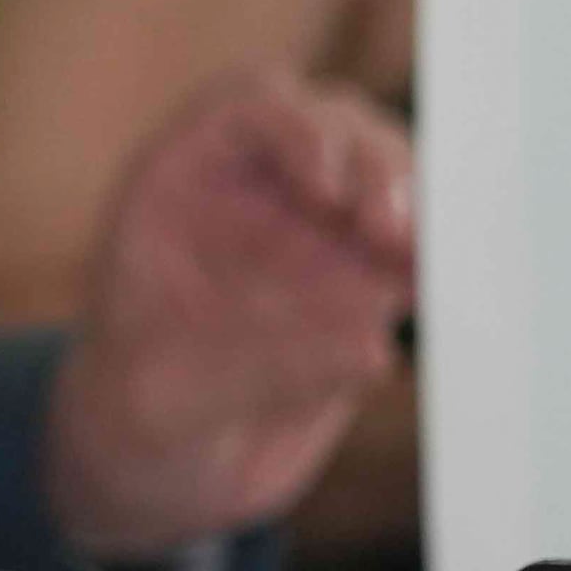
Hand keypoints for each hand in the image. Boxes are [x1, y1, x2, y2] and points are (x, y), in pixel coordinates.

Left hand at [50, 69, 410, 554]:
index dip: (297, 127)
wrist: (163, 463)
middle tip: (393, 233)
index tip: (328, 187)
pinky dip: (436, 261)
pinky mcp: (365, 279)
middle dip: (374, 166)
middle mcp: (253, 192)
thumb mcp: (166, 398)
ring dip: (415, 211)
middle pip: (335, 129)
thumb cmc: (134, 413)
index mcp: (179, 183)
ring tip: (418, 266)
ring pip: (388, 182)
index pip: (245, 108)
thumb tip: (372, 349)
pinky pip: (417, 248)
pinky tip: (435, 292)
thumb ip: (258, 369)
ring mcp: (314, 230)